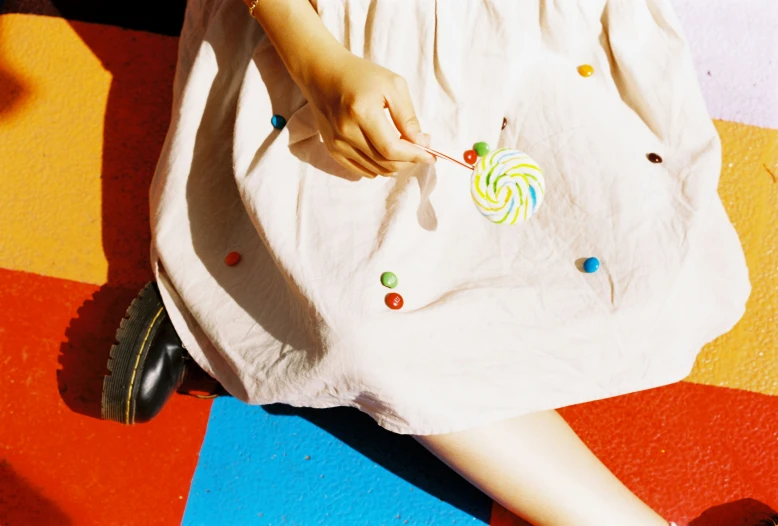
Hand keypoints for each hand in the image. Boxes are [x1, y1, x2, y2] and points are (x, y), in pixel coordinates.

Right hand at [299, 51, 434, 177]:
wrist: (323, 74)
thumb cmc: (361, 75)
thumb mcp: (393, 86)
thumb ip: (407, 116)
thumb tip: (421, 142)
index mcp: (362, 112)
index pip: (392, 148)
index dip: (415, 155)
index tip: (431, 155)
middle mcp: (346, 132)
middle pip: (385, 162)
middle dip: (409, 161)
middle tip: (421, 149)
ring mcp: (337, 143)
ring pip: (375, 170)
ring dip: (396, 165)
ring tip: (406, 150)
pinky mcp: (332, 149)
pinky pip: (362, 170)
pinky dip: (379, 168)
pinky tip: (388, 156)